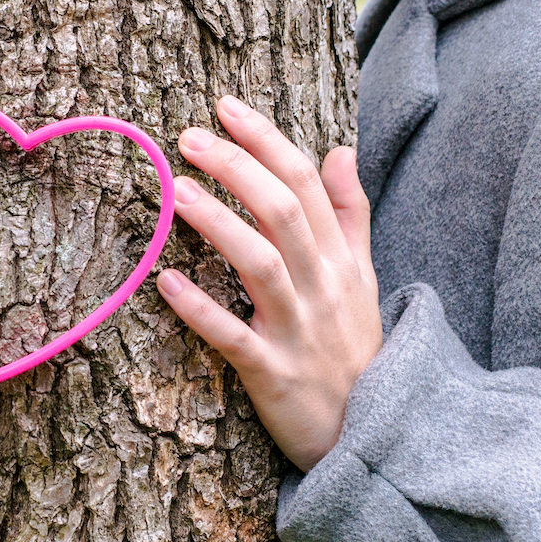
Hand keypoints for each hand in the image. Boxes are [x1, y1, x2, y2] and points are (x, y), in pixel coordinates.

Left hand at [156, 95, 382, 470]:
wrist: (376, 436)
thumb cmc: (355, 348)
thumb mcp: (364, 278)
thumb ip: (349, 213)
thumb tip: (339, 148)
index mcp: (340, 259)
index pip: (307, 183)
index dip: (266, 140)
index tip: (224, 105)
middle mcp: (323, 287)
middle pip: (284, 212)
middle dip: (237, 168)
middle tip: (187, 138)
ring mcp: (298, 331)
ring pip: (262, 265)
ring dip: (219, 224)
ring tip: (175, 192)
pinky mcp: (273, 375)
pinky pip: (234, 337)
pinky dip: (200, 308)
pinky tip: (164, 280)